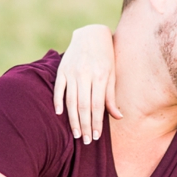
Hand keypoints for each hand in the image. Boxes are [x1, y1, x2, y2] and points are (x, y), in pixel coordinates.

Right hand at [53, 24, 121, 143]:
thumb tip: (118, 117)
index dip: (96, 122)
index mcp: (101, 76)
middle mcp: (86, 74)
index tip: (96, 137)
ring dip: (73, 120)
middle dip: (85, 125)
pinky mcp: (62, 69)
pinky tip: (60, 115)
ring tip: (76, 134)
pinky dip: (58, 102)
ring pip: (71, 101)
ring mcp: (72, 72)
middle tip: (86, 141)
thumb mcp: (112, 74)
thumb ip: (111, 96)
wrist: (90, 34)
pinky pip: (58, 89)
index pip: (97, 105)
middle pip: (84, 106)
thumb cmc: (105, 56)